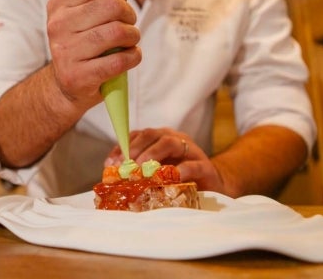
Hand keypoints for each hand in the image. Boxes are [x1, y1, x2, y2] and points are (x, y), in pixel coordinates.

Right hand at [46, 0, 140, 109]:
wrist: (67, 85)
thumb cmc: (80, 43)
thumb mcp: (80, 12)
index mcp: (58, 5)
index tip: (119, 4)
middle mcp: (57, 26)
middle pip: (112, 6)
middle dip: (129, 15)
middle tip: (128, 24)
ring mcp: (66, 52)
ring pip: (117, 32)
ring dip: (132, 37)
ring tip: (129, 41)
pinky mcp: (78, 76)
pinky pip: (119, 60)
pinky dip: (133, 57)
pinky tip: (129, 56)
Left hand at [104, 127, 226, 193]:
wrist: (212, 186)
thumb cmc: (179, 178)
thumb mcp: (156, 173)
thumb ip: (138, 171)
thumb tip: (113, 176)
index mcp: (160, 138)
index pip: (137, 135)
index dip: (122, 147)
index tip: (110, 163)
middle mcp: (174, 139)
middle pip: (151, 135)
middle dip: (135, 149)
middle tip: (125, 166)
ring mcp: (190, 150)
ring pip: (169, 143)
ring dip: (152, 154)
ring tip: (142, 169)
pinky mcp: (205, 166)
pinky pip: (192, 164)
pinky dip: (181, 169)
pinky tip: (172, 176)